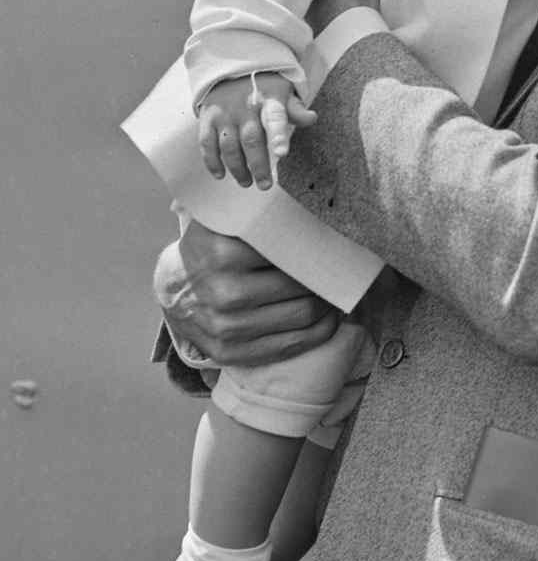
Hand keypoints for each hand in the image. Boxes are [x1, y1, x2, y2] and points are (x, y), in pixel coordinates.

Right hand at [156, 218, 339, 366]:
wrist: (174, 291)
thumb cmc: (212, 249)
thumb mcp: (226, 222)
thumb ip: (260, 211)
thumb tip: (309, 208)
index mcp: (222, 254)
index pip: (290, 250)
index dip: (317, 248)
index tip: (333, 245)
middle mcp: (223, 293)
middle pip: (301, 285)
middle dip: (327, 276)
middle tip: (341, 269)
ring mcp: (226, 327)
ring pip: (303, 314)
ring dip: (328, 303)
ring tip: (336, 290)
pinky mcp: (231, 352)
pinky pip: (292, 345)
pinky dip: (320, 330)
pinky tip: (328, 317)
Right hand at [197, 73, 315, 189]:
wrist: (231, 69)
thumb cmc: (263, 88)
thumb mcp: (283, 93)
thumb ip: (295, 109)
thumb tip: (311, 119)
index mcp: (268, 101)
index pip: (275, 117)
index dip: (278, 135)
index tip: (282, 152)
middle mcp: (245, 107)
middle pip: (251, 140)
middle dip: (258, 165)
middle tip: (265, 185)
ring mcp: (224, 114)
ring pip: (229, 146)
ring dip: (237, 168)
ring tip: (246, 183)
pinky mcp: (207, 119)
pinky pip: (206, 143)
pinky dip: (212, 162)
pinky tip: (221, 174)